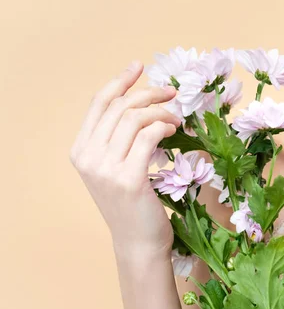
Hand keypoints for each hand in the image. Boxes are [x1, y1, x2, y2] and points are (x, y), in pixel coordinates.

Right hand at [70, 60, 182, 257]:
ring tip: (177, 118)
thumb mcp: (117, 168)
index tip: (139, 66)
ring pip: (134, 118)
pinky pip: (148, 136)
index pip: (99, 103)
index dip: (120, 81)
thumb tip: (141, 103)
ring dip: (161, 111)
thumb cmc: (133, 204)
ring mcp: (105, 169)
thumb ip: (119, 140)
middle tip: (172, 92)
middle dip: (149, 93)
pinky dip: (164, 126)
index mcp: (81, 150)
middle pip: (119, 106)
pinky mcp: (128, 178)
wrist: (138, 242)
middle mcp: (87, 157)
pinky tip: (174, 130)